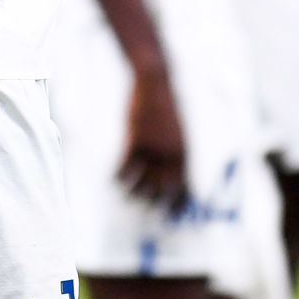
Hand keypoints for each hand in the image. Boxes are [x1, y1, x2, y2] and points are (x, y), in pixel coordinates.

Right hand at [118, 61, 189, 214]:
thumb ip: (178, 152)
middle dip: (155, 203)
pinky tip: (113, 181)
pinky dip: (119, 177)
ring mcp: (153, 148)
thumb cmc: (167, 106)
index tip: (172, 216)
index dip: (178, 204)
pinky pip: (125, 167)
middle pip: (162, 189)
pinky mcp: (136, 140)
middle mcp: (170, 155)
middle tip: (146, 210)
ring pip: (141, 181)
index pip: (184, 187)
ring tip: (127, 197)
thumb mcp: (179, 130)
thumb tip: (177, 173)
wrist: (156, 83)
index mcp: (184, 152)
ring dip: (133, 193)